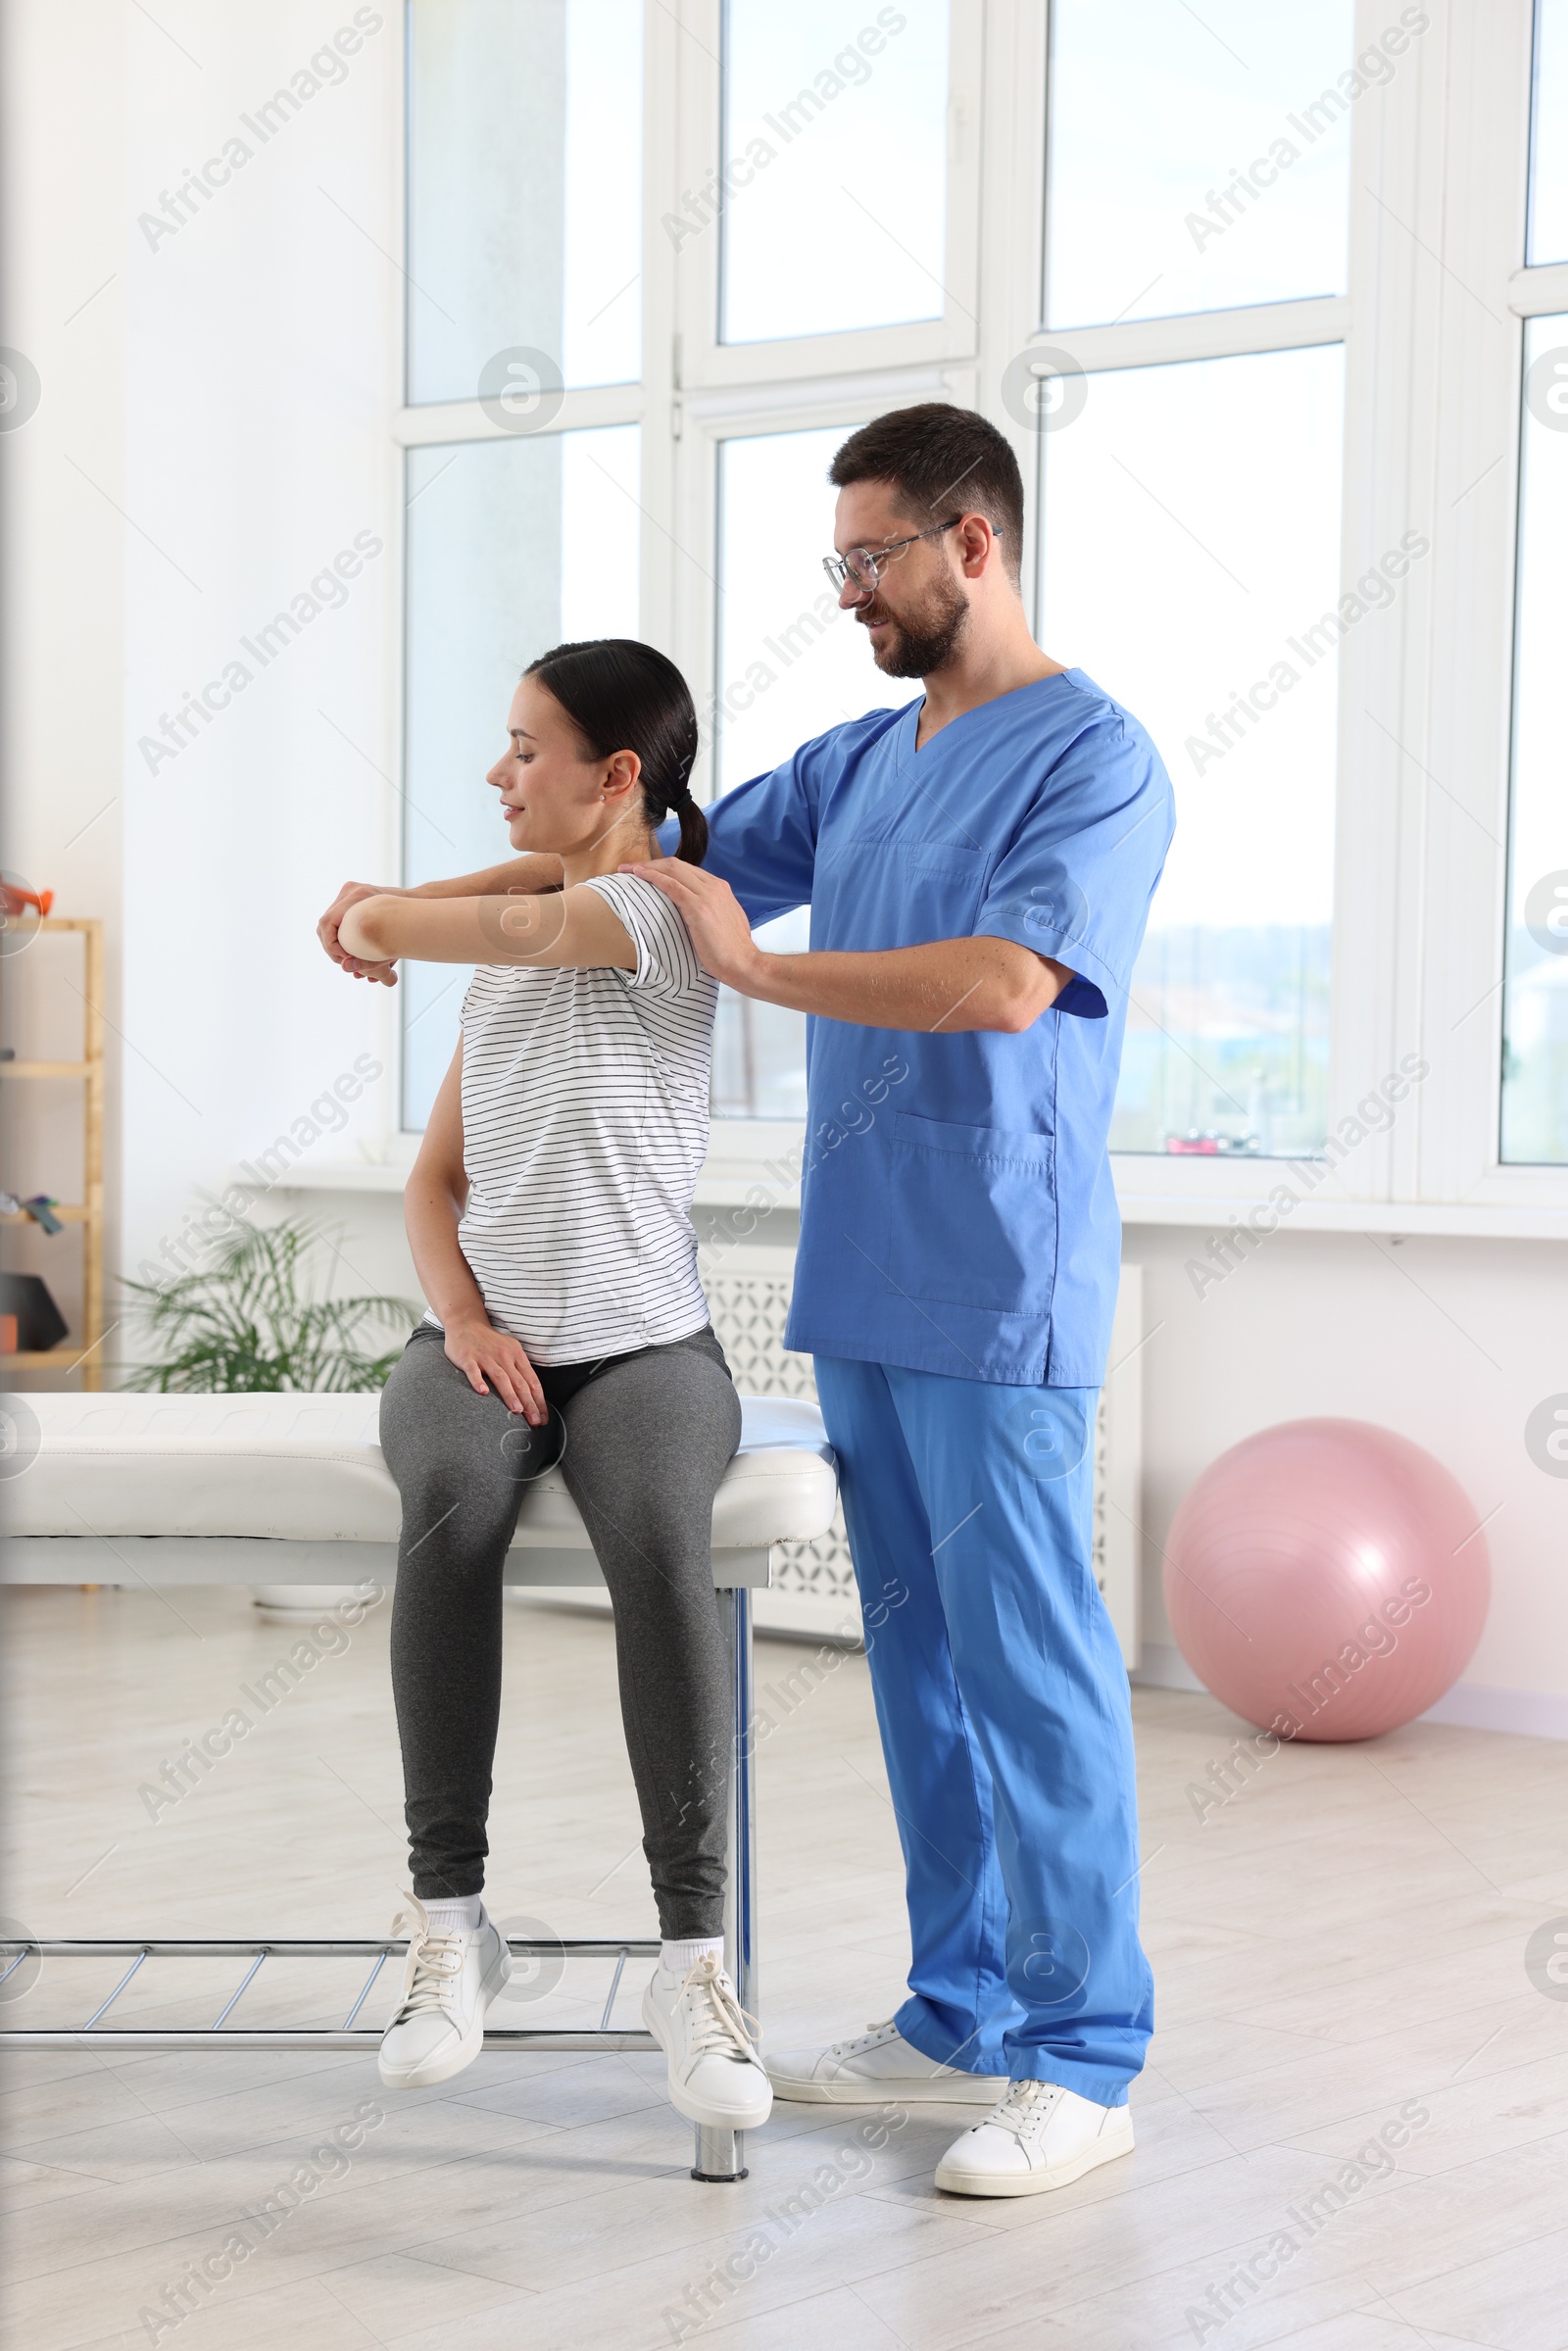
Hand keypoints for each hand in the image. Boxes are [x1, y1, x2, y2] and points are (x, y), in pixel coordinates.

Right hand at [319, 880, 401, 986]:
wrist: (418, 904)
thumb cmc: (406, 927)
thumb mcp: (387, 945)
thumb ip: (367, 960)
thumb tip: (348, 970)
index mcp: (358, 896)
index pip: (326, 923)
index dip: (330, 946)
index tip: (344, 960)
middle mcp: (351, 890)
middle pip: (325, 924)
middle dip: (332, 947)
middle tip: (345, 963)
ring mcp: (350, 891)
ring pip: (329, 922)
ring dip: (334, 943)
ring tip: (348, 958)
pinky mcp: (352, 896)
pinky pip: (337, 918)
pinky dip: (340, 935)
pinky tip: (350, 949)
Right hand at [442, 1316, 547, 1421]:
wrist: (466, 1324)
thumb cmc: (490, 1343)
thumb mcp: (510, 1352)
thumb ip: (518, 1370)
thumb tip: (531, 1396)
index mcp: (517, 1355)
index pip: (532, 1381)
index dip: (539, 1400)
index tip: (543, 1418)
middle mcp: (504, 1356)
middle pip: (520, 1382)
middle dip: (529, 1403)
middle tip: (535, 1421)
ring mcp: (485, 1357)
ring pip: (501, 1377)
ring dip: (510, 1395)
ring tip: (517, 1411)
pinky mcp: (468, 1358)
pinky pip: (473, 1371)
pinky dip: (478, 1381)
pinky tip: (483, 1393)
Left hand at [620, 860, 760, 990]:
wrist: (743, 964)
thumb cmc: (732, 952)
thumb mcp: (724, 923)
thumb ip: (711, 911)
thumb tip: (694, 915)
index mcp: (720, 888)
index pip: (687, 870)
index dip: (663, 869)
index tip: (645, 873)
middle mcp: (715, 886)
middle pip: (676, 865)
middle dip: (650, 864)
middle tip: (629, 868)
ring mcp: (707, 894)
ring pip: (671, 869)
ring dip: (645, 867)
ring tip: (626, 870)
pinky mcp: (698, 906)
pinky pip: (670, 884)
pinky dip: (652, 877)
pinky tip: (637, 876)